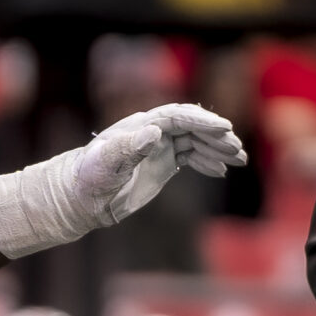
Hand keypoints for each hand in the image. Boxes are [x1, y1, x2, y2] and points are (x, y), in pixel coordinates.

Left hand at [0, 103, 246, 259]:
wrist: (77, 198)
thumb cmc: (87, 180)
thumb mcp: (106, 164)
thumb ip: (128, 148)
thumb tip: (154, 133)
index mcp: (139, 127)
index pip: (177, 117)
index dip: (202, 121)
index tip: (225, 129)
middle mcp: (151, 133)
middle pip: (192, 127)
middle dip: (216, 136)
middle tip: (236, 150)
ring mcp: (158, 147)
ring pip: (195, 141)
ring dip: (218, 148)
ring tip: (238, 160)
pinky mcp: (161, 164)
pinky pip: (191, 156)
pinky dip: (207, 161)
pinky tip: (220, 170)